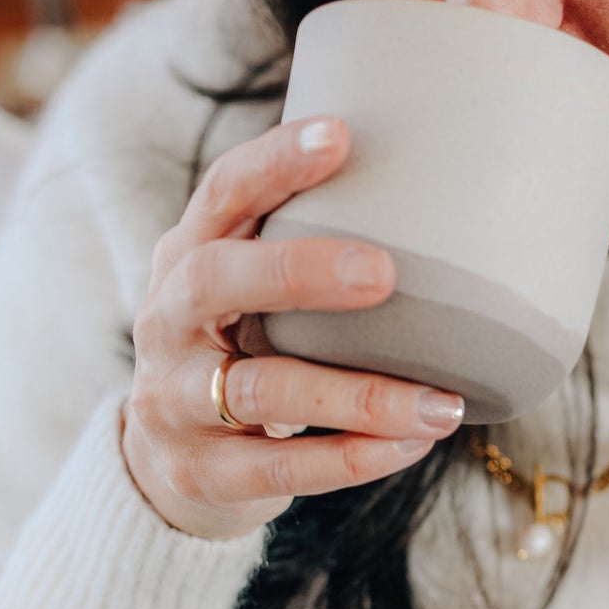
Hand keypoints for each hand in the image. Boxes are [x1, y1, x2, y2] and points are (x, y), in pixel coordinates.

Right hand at [120, 113, 466, 540]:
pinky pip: (281, 469)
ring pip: (262, 393)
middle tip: (386, 273)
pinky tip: (411, 446)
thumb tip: (440, 191)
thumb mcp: (249, 294)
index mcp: (186, 257)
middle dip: (298, 272)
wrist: (165, 466)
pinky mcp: (201, 473)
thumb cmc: (241, 352)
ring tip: (442, 405)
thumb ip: (306, 249)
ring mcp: (173, 401)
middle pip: (216, 281)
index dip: (272, 162)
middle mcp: (167, 321)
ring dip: (359, 397)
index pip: (220, 194)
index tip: (340, 135)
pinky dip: (351, 459)